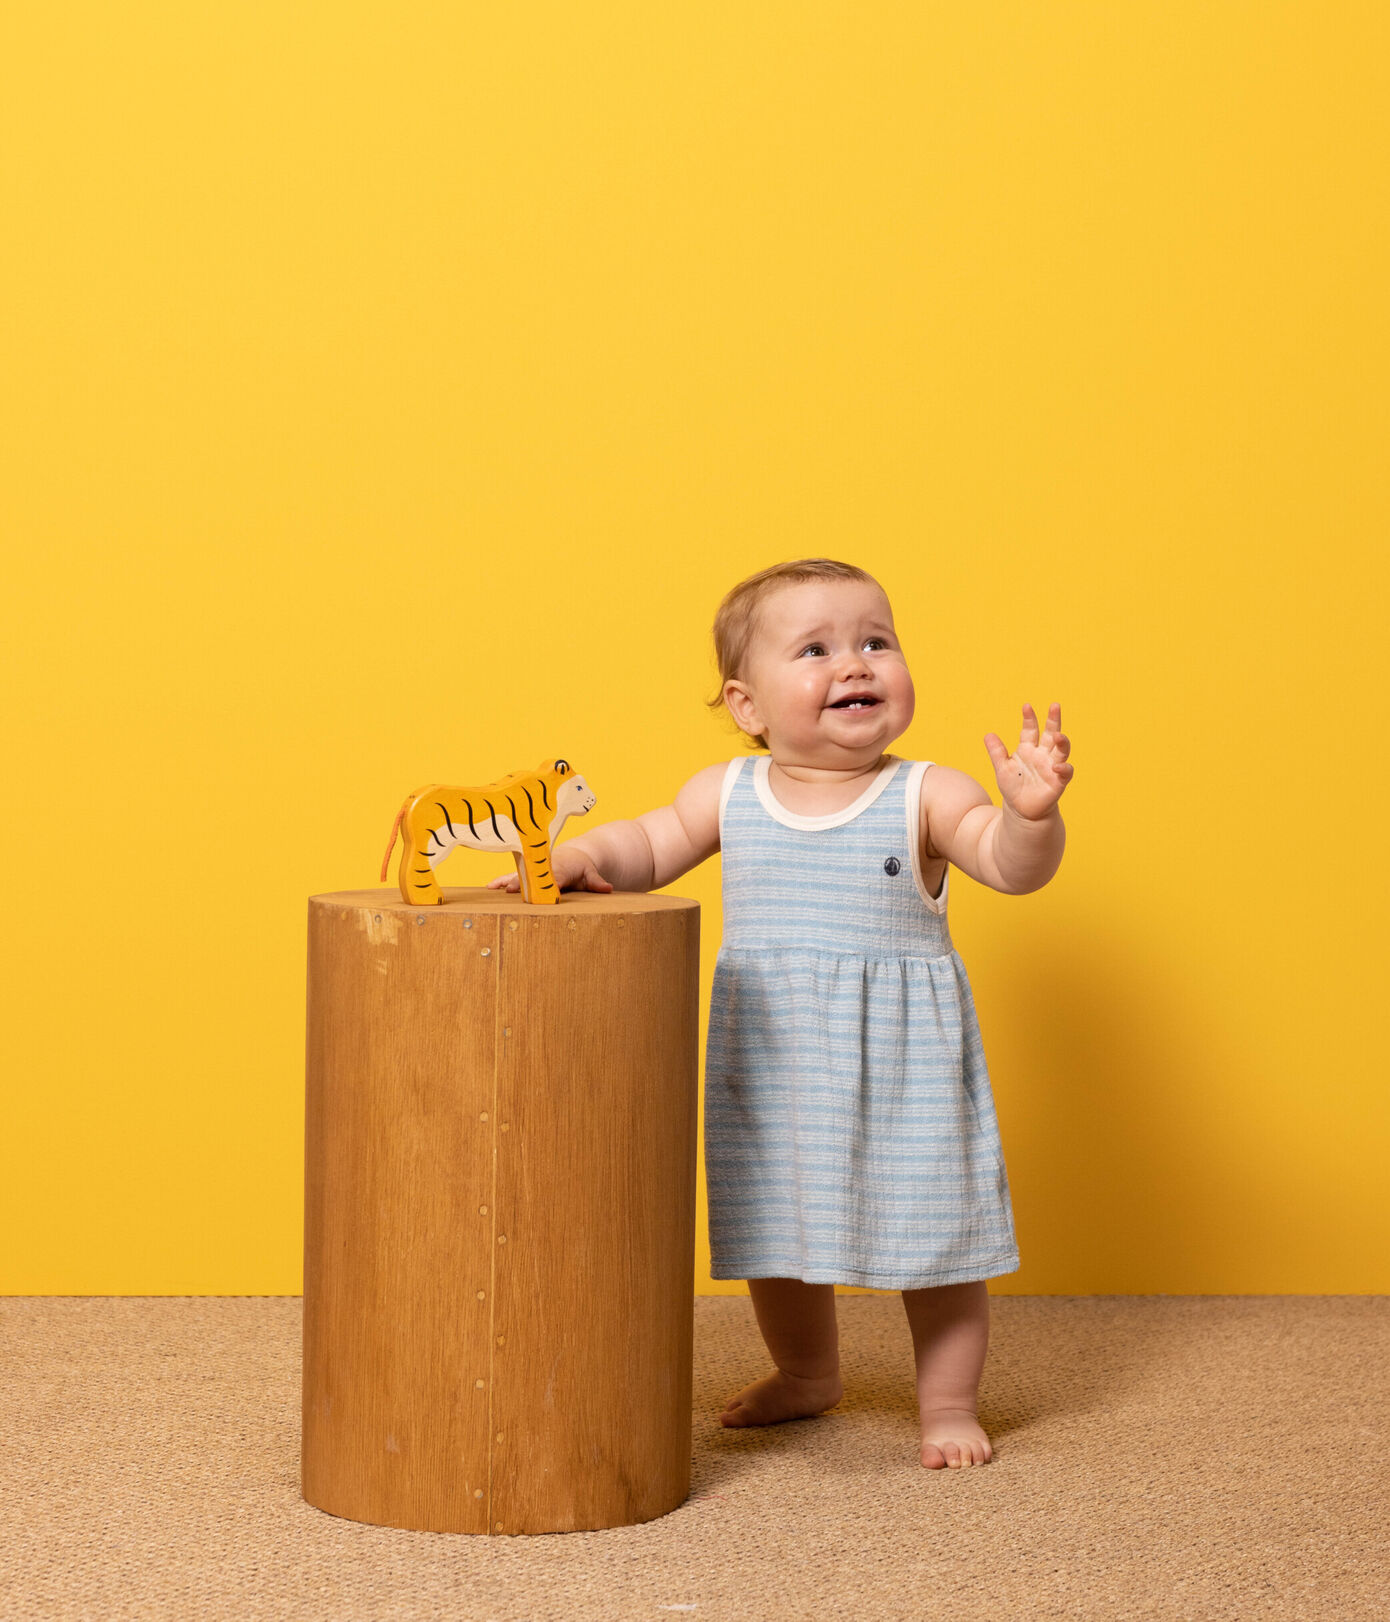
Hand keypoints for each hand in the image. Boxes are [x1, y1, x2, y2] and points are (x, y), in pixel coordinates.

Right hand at [484, 845, 614, 894]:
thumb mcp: (591, 873)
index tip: (545, 892)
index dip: (550, 884)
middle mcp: (545, 867)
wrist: (572, 854)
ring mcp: (534, 869)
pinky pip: (512, 875)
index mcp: (561, 868)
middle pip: (534, 877)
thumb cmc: (581, 867)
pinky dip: (501, 880)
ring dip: (510, 882)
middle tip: (515, 892)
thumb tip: (609, 889)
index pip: (555, 877)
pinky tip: (489, 887)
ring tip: (499, 890)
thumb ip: (597, 882)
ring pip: (521, 875)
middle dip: (526, 884)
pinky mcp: (526, 871)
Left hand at [984, 702, 1073, 821]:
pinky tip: (1058, 766)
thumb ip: (997, 752)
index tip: (1026, 707)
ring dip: (1062, 741)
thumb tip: (988, 734)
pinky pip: (1065, 772)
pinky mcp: (1058, 782)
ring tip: (1058, 735)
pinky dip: (1064, 768)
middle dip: (1053, 720)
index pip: (1030, 730)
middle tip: (1055, 706)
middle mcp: (1042, 755)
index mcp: (1028, 749)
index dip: (1029, 719)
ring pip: (1061, 750)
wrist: (1021, 810)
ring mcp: (1052, 767)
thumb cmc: (1013, 787)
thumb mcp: (1002, 768)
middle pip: (1051, 734)